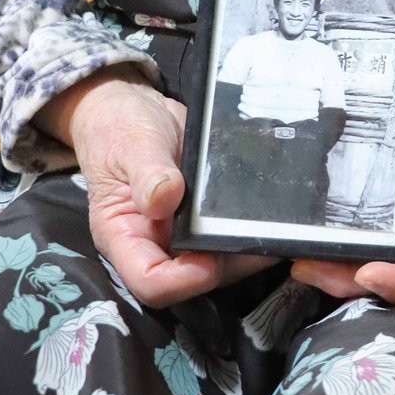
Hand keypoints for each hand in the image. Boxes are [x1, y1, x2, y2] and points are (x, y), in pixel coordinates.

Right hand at [37, 68, 272, 306]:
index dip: (182, 281)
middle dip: (228, 263)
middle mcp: (155, 244)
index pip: (150, 282)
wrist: (136, 112)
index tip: (209, 259)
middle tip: (259, 235)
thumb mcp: (130, 145)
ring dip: (247, 248)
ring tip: (274, 223)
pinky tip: (271, 211)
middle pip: (194, 279)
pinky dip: (250, 228)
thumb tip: (164, 198)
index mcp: (123, 236)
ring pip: (220, 262)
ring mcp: (182, 236)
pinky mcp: (204, 222)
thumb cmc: (120, 129)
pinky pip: (228, 235)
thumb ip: (147, 172)